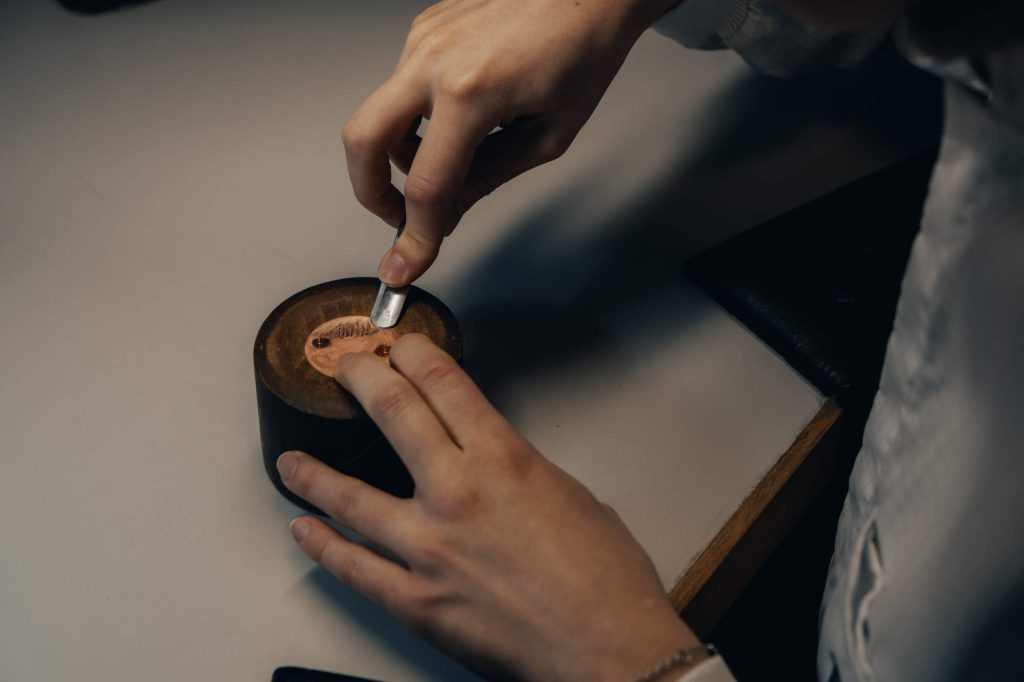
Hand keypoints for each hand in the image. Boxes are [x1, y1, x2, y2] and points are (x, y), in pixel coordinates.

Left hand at [277, 334, 700, 681]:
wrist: (609, 651)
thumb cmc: (607, 580)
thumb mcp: (574, 497)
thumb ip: (523, 473)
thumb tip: (498, 472)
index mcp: (505, 459)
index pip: (444, 383)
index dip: (415, 354)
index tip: (400, 346)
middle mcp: (459, 492)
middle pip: (392, 413)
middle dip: (362, 380)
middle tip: (345, 369)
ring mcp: (430, 548)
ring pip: (351, 496)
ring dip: (314, 474)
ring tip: (289, 462)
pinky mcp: (417, 601)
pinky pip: (354, 568)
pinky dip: (323, 547)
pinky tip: (304, 530)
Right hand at [344, 0, 676, 285]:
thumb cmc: (583, 52)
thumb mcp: (547, 135)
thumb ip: (488, 177)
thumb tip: (447, 212)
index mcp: (471, 92)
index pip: (427, 185)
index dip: (415, 236)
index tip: (404, 265)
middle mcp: (433, 60)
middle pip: (363, 141)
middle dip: (371, 193)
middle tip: (400, 217)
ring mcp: (422, 39)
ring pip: (383, 116)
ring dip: (404, 151)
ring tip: (459, 155)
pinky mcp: (423, 29)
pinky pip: (403, 88)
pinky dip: (420, 117)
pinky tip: (464, 114)